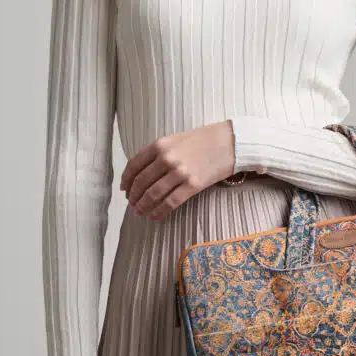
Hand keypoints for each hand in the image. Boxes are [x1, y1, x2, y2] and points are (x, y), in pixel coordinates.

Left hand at [119, 120, 235, 219]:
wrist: (230, 142)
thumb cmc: (203, 140)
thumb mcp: (175, 139)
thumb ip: (158, 152)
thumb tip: (141, 172)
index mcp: (160, 145)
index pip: (134, 165)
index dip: (126, 180)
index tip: (124, 189)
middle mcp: (167, 158)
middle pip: (141, 182)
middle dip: (134, 196)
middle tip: (132, 204)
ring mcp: (180, 172)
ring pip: (153, 195)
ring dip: (143, 206)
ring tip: (140, 212)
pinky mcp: (193, 185)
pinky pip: (170, 202)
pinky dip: (159, 211)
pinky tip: (154, 216)